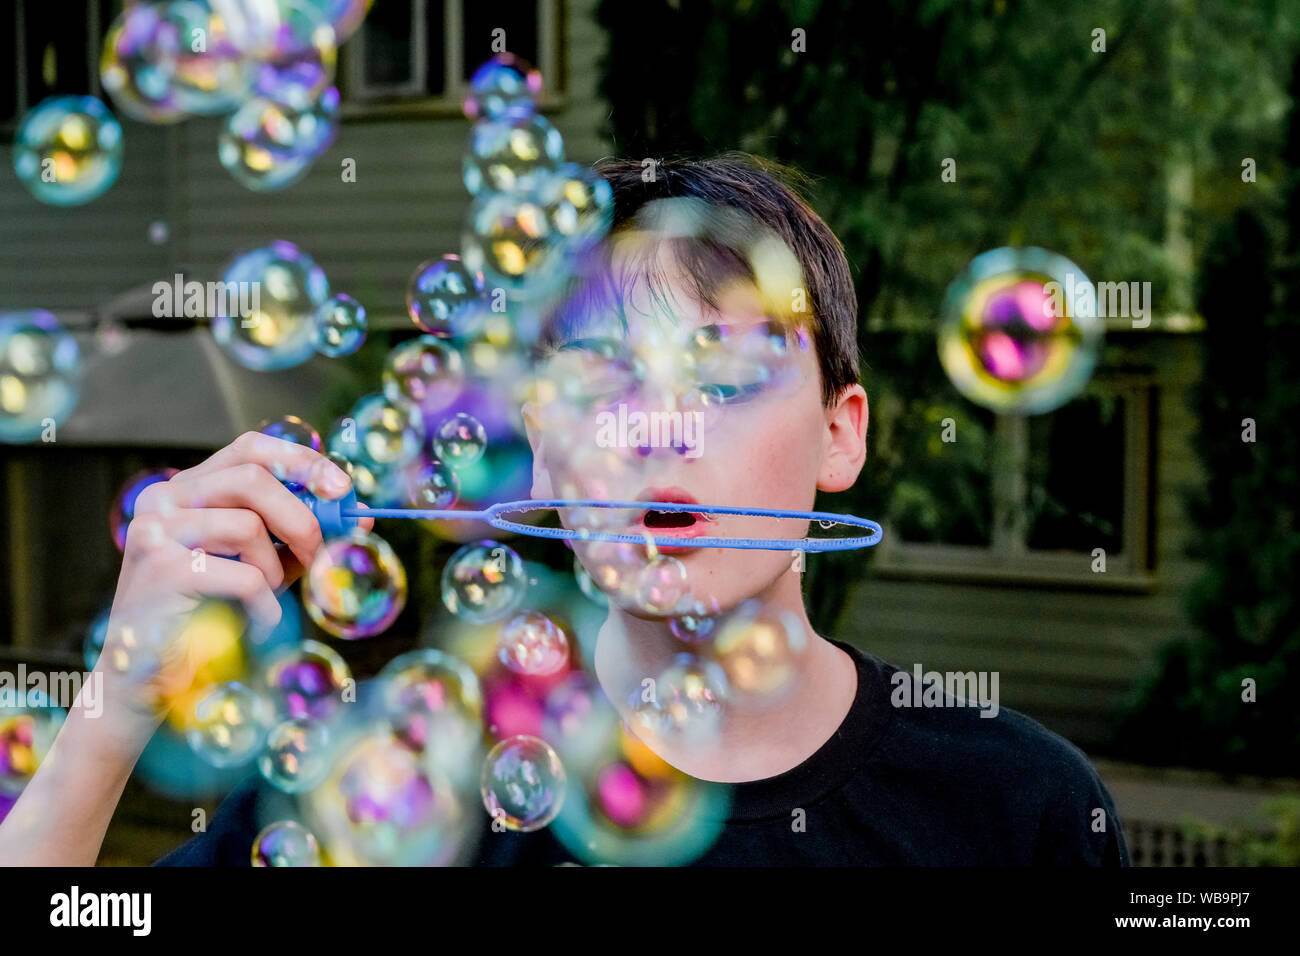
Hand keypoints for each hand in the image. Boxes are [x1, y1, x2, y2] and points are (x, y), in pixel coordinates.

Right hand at [99, 431, 373, 717]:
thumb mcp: (264, 565)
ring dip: (274, 571)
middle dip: (301, 517)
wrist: (153, 677)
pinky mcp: (161, 569)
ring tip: (263, 600)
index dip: (301, 462)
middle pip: (252, 477)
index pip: (250, 448)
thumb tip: (360, 514)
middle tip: (320, 555)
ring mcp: (155, 530)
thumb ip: (300, 537)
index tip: (343, 489)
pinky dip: (264, 606)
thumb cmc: (213, 616)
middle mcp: (164, 498)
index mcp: (189, 489)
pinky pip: (243, 577)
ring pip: (247, 526)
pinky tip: (252, 623)